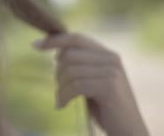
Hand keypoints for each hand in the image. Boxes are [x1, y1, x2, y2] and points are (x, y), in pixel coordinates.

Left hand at [34, 33, 148, 135]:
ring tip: (61, 100)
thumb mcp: (92, 81)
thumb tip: (57, 53)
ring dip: (60, 88)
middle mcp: (112, 58)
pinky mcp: (109, 86)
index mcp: (108, 54)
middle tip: (59, 91)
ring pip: (70, 71)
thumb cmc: (106, 108)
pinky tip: (62, 106)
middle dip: (58, 74)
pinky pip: (75, 85)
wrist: (128, 131)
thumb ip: (80, 65)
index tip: (35, 45)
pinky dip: (64, 96)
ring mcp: (111, 71)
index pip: (77, 38)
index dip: (55, 40)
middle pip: (69, 55)